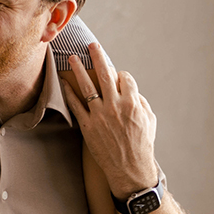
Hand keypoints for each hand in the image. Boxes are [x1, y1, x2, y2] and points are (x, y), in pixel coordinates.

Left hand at [61, 43, 157, 196]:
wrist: (130, 168)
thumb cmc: (142, 145)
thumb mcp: (150, 120)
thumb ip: (141, 102)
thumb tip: (131, 90)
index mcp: (133, 103)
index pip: (125, 78)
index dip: (121, 75)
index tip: (118, 76)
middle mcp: (115, 106)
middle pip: (105, 74)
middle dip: (98, 57)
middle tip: (91, 45)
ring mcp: (100, 115)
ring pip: (87, 86)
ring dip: (79, 69)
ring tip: (72, 58)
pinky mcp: (88, 125)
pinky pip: (76, 105)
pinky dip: (69, 92)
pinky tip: (64, 82)